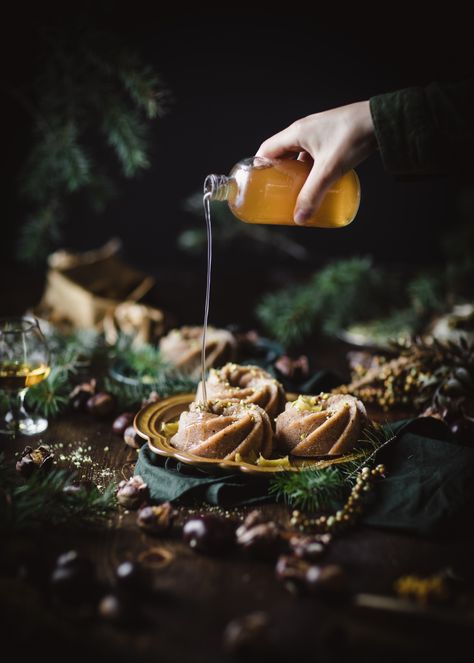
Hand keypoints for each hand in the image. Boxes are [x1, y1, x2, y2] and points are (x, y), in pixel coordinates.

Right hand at [256, 101, 376, 223]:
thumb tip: (299, 219)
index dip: (259, 168)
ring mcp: (319, 132)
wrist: (381, 121)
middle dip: (278, 174)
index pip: (267, 150)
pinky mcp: (332, 136)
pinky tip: (319, 180)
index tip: (258, 186)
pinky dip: (311, 168)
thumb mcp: (329, 170)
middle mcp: (304, 129)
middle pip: (282, 153)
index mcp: (296, 132)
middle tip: (277, 193)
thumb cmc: (352, 138)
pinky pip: (313, 154)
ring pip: (299, 155)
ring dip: (296, 172)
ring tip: (297, 190)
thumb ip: (313, 194)